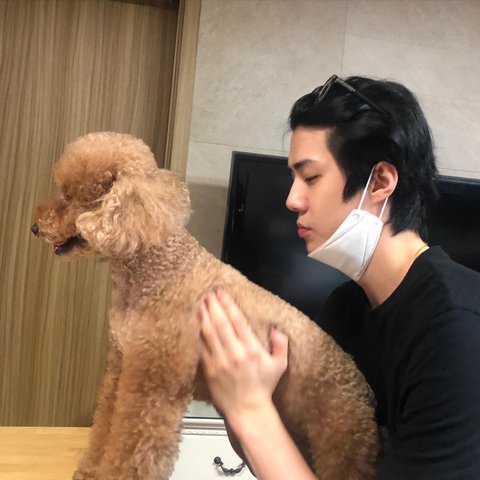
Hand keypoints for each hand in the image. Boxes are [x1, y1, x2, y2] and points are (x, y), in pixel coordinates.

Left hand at [199, 289, 288, 420]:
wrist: (248, 410)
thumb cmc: (264, 387)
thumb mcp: (280, 365)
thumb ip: (280, 344)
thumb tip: (275, 328)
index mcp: (252, 349)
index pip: (237, 321)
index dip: (228, 304)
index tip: (221, 293)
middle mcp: (235, 353)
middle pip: (220, 323)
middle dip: (213, 306)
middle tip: (208, 293)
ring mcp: (220, 361)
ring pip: (209, 333)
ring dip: (204, 316)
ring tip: (200, 303)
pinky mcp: (209, 369)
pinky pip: (201, 347)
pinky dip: (198, 334)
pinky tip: (196, 324)